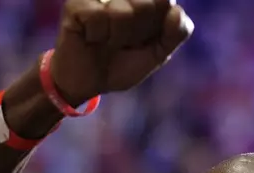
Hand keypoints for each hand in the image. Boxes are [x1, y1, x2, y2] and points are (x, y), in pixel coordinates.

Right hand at [51, 0, 193, 104]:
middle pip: (147, 5)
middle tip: (124, 43)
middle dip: (138, 34)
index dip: (157, 28)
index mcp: (146, 1)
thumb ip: (176, 34)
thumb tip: (177, 10)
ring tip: (107, 41)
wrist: (89, 84)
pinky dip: (97, 35)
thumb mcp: (157, 54)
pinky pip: (98, 15)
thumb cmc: (123, 64)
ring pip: (122, 12)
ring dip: (117, 37)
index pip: (165, 2)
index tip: (145, 40)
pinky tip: (91, 38)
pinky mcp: (76, 4)